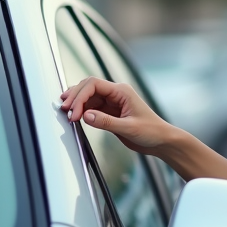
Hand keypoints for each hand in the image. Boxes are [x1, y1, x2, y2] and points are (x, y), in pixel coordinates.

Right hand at [58, 76, 172, 153]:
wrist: (160, 141)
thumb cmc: (152, 131)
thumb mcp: (129, 128)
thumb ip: (106, 122)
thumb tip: (86, 115)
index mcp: (122, 92)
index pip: (94, 85)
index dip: (80, 96)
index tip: (74, 111)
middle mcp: (116, 94)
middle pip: (88, 88)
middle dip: (75, 97)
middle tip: (65, 110)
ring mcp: (112, 103)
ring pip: (88, 97)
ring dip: (77, 103)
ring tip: (67, 112)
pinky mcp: (110, 113)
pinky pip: (92, 107)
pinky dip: (82, 110)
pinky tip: (76, 116)